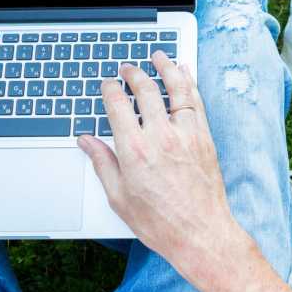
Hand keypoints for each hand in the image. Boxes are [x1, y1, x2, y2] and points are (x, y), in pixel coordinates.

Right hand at [77, 52, 252, 273]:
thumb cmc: (161, 223)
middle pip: (145, 91)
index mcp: (134, 150)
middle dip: (133, 74)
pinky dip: (189, 83)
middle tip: (127, 68)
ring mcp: (186, 134)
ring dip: (165, 68)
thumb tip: (86, 142)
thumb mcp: (119, 197)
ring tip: (158, 56)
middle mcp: (160, 137)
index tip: (108, 84)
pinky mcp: (204, 138)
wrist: (201, 234)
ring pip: (175, 88)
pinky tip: (185, 73)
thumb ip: (102, 163)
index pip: (118, 105)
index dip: (110, 89)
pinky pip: (196, 101)